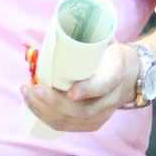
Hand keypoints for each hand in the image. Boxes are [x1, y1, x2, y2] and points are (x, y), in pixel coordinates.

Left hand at [20, 43, 137, 133]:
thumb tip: (55, 30)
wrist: (129, 76)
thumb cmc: (108, 56)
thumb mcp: (104, 42)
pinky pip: (65, 125)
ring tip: (26, 92)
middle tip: (33, 87)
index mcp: (115, 74)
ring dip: (43, 109)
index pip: (103, 85)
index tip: (70, 92)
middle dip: (53, 102)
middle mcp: (110, 100)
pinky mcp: (90, 124)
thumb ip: (85, 38)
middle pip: (83, 110)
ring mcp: (100, 116)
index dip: (87, 90)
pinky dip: (44, 115)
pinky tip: (31, 103)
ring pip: (71, 121)